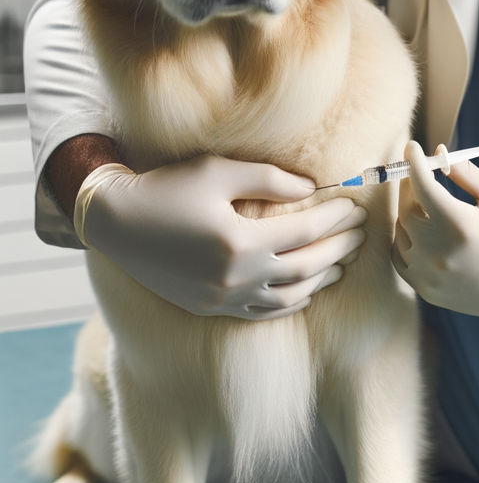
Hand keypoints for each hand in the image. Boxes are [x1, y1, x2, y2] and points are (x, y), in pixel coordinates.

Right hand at [75, 156, 365, 318]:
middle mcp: (233, 276)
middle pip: (305, 266)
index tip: (354, 205)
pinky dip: (292, 301)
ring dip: (322, 278)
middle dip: (338, 247)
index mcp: (237, 241)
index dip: (335, 218)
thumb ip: (269, 179)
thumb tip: (311, 188)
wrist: (115, 223)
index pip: (304, 232)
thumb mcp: (218, 171)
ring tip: (343, 261)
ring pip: (289, 295)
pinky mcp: (210, 307)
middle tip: (361, 232)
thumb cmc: (167, 188)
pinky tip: (307, 288)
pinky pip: (262, 311)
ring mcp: (222, 297)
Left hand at [393, 141, 478, 330]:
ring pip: (401, 233)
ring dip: (409, 213)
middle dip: (410, 187)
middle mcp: (439, 253)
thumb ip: (465, 172)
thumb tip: (438, 154)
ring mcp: (430, 276)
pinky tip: (422, 230)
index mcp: (460, 225)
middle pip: (406, 210)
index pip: (422, 186)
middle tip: (420, 175)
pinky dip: (405, 239)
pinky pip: (401, 258)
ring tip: (427, 205)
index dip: (414, 163)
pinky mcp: (427, 291)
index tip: (411, 147)